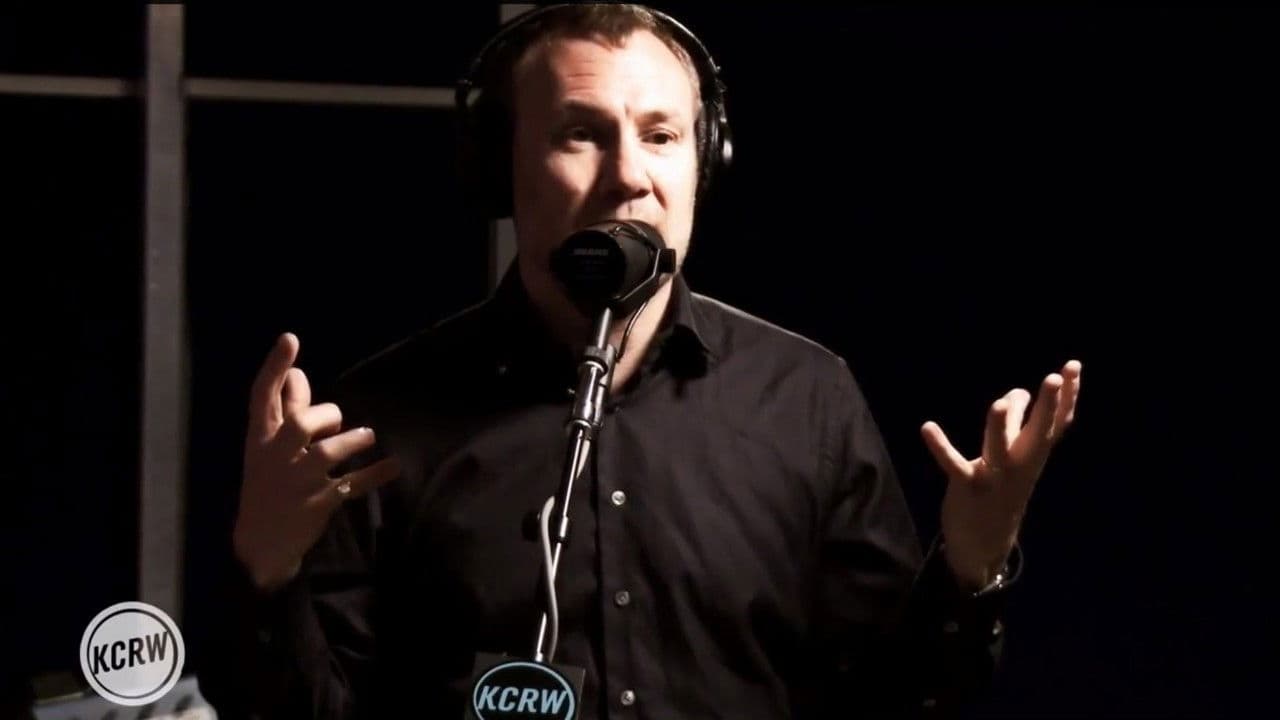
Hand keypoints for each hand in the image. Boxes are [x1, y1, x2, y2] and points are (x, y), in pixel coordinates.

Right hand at [232, 333, 399, 592]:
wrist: (260, 542)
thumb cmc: (268, 482)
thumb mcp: (269, 446)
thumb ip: (286, 410)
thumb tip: (297, 372)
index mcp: (260, 439)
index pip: (262, 396)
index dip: (275, 367)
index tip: (290, 338)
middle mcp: (275, 458)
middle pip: (300, 425)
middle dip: (324, 415)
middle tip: (336, 421)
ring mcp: (296, 483)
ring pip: (326, 454)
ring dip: (352, 441)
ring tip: (366, 437)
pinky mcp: (317, 504)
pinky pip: (351, 486)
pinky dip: (374, 475)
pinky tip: (394, 466)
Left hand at [920, 360, 1081, 589]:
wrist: (986, 542)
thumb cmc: (1001, 488)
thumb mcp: (1015, 456)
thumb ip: (1018, 423)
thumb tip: (1018, 392)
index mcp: (1034, 455)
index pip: (1058, 422)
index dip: (1068, 396)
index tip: (1073, 365)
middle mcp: (1021, 465)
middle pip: (1039, 432)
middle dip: (1047, 406)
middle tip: (1053, 378)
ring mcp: (996, 477)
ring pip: (1001, 449)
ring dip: (1000, 427)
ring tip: (999, 403)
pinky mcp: (968, 487)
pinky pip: (954, 465)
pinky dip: (941, 447)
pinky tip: (927, 427)